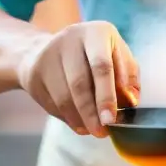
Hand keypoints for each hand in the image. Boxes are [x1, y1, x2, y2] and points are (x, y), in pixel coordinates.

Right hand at [16, 21, 139, 137]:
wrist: (52, 48)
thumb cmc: (95, 55)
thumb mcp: (117, 56)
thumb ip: (129, 77)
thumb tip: (130, 101)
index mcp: (96, 33)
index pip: (101, 66)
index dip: (106, 95)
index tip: (110, 119)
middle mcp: (69, 39)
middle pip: (79, 84)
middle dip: (91, 113)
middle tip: (101, 132)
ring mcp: (48, 55)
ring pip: (63, 97)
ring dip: (79, 119)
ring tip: (91, 129)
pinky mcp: (34, 73)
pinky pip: (51, 103)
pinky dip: (67, 118)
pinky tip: (78, 122)